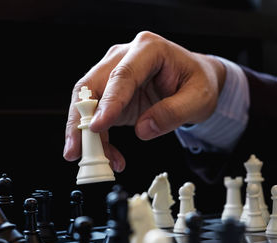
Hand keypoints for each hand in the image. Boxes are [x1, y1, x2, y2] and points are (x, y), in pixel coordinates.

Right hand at [63, 31, 224, 171]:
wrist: (196, 80)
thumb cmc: (198, 82)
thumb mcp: (199, 99)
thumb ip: (173, 113)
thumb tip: (142, 130)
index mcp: (149, 49)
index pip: (122, 76)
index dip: (108, 102)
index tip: (97, 126)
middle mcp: (125, 57)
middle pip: (92, 86)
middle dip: (80, 120)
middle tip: (77, 149)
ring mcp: (115, 73)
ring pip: (86, 102)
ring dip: (85, 133)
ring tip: (96, 159)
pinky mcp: (112, 92)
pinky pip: (96, 114)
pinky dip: (99, 136)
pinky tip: (109, 154)